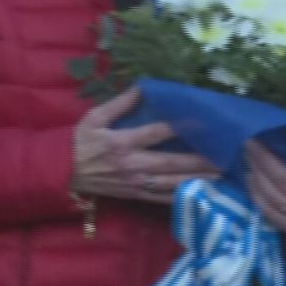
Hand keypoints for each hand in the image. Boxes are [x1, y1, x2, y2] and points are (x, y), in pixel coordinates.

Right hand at [72, 88, 219, 203]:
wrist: (60, 173)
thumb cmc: (79, 142)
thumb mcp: (94, 117)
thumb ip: (120, 103)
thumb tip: (143, 86)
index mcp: (121, 143)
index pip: (155, 133)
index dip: (179, 126)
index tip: (202, 121)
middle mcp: (131, 165)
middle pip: (171, 163)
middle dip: (199, 160)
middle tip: (225, 157)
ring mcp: (135, 183)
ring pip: (172, 184)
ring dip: (198, 181)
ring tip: (223, 177)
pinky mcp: (136, 195)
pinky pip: (163, 199)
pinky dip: (184, 197)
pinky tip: (203, 195)